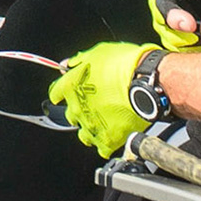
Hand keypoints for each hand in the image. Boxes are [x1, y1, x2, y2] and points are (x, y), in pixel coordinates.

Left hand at [48, 41, 161, 157]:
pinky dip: (107, 143)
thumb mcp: (98, 52)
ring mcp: (91, 126)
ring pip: (84, 134)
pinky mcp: (108, 140)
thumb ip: (79, 61)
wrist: (145, 82)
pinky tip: (114, 134)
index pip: (55, 93)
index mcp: (70, 86)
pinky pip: (102, 148)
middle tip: (95, 103)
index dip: (62, 91)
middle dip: (80, 110)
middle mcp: (77, 108)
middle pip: (70, 115)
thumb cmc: (124, 64)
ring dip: (91, 127)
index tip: (67, 92)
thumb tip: (68, 64)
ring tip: (104, 121)